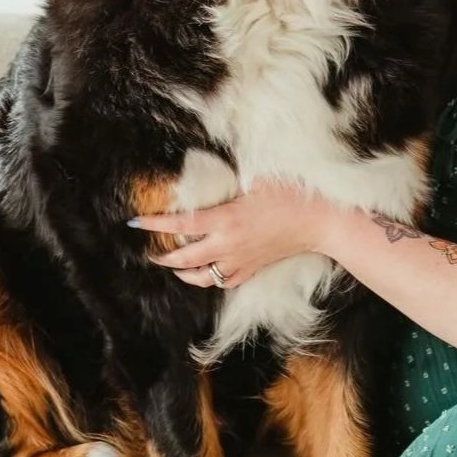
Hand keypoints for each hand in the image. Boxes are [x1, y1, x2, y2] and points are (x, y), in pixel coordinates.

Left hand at [128, 179, 341, 288]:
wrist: (319, 221)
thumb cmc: (292, 195)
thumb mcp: (256, 179)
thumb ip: (230, 182)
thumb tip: (212, 175)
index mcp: (226, 219)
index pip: (181, 224)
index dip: (155, 224)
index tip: (136, 223)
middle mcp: (228, 245)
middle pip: (184, 258)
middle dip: (163, 255)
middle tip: (150, 250)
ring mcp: (240, 260)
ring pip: (202, 277)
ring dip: (183, 272)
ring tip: (174, 264)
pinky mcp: (253, 269)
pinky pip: (225, 281)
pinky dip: (210, 278)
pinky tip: (206, 271)